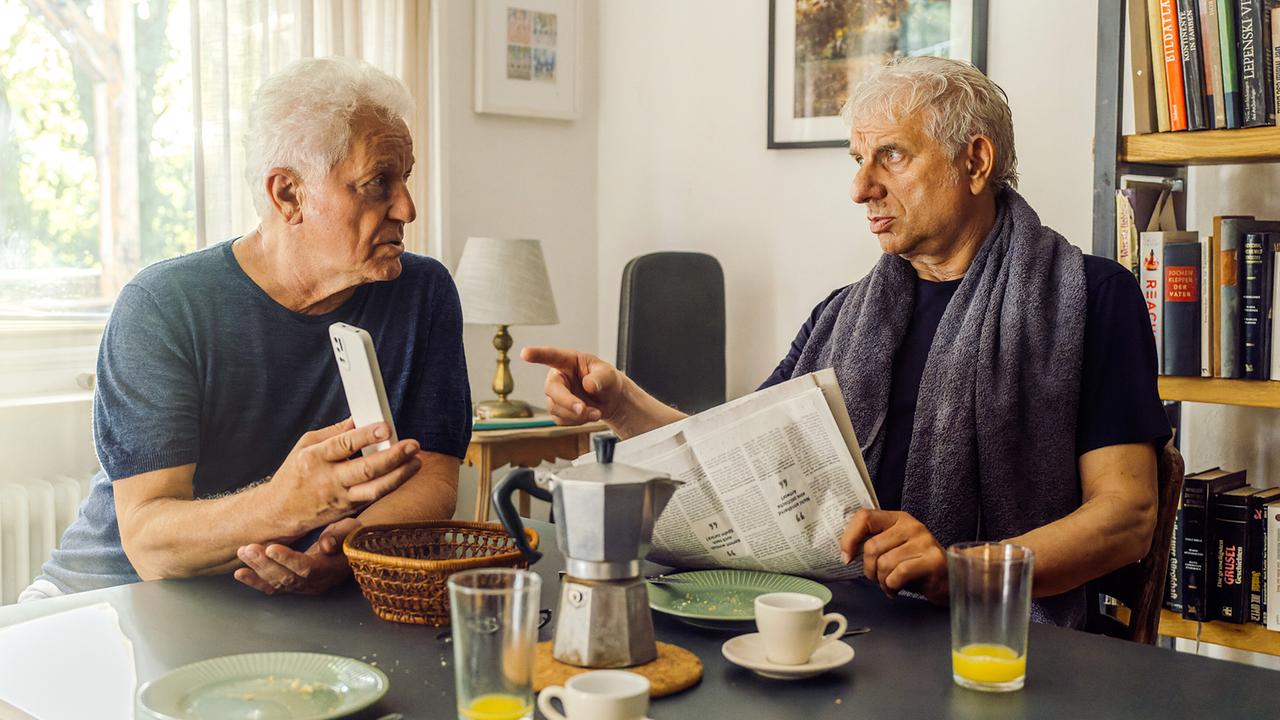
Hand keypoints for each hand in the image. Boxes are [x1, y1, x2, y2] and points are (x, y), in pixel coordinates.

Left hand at [234, 518, 359, 594]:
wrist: (352, 546)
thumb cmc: (351, 535)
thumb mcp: (351, 530)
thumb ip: (339, 536)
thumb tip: (326, 544)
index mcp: (330, 570)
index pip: (306, 568)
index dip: (288, 560)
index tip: (271, 548)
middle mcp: (315, 583)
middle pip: (287, 578)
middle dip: (265, 564)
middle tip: (248, 549)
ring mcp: (303, 587)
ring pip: (277, 583)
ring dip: (257, 569)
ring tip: (243, 553)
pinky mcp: (294, 585)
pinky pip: (273, 587)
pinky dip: (255, 581)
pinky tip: (240, 574)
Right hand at [269, 418, 420, 529]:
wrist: (279, 512)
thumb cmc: (294, 475)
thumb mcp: (305, 445)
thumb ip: (334, 432)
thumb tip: (360, 418)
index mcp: (314, 458)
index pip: (344, 445)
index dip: (367, 436)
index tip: (386, 427)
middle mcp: (328, 480)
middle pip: (365, 470)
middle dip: (393, 457)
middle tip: (413, 445)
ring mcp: (340, 498)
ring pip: (375, 490)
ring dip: (399, 476)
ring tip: (416, 462)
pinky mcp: (348, 510)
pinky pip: (374, 497)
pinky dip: (392, 484)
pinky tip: (405, 473)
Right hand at [520, 346, 628, 425]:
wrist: (611, 400)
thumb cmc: (607, 380)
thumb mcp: (609, 374)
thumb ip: (600, 377)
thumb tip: (589, 385)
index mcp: (568, 361)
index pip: (551, 356)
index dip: (537, 354)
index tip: (525, 353)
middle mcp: (558, 377)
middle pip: (552, 389)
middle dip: (567, 401)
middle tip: (583, 409)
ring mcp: (555, 395)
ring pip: (556, 408)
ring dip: (577, 415)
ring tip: (596, 413)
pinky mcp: (557, 411)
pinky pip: (561, 420)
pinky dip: (577, 422)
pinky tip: (588, 415)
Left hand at [839, 509, 948, 603]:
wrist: (949, 579)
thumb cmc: (915, 566)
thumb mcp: (893, 549)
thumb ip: (874, 544)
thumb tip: (845, 553)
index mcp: (898, 518)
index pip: (865, 517)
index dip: (849, 538)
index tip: (846, 557)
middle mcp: (911, 526)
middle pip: (872, 547)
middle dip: (869, 569)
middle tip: (877, 578)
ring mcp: (924, 541)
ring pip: (884, 563)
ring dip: (881, 581)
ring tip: (889, 584)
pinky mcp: (933, 560)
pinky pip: (899, 574)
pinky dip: (892, 587)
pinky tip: (896, 589)